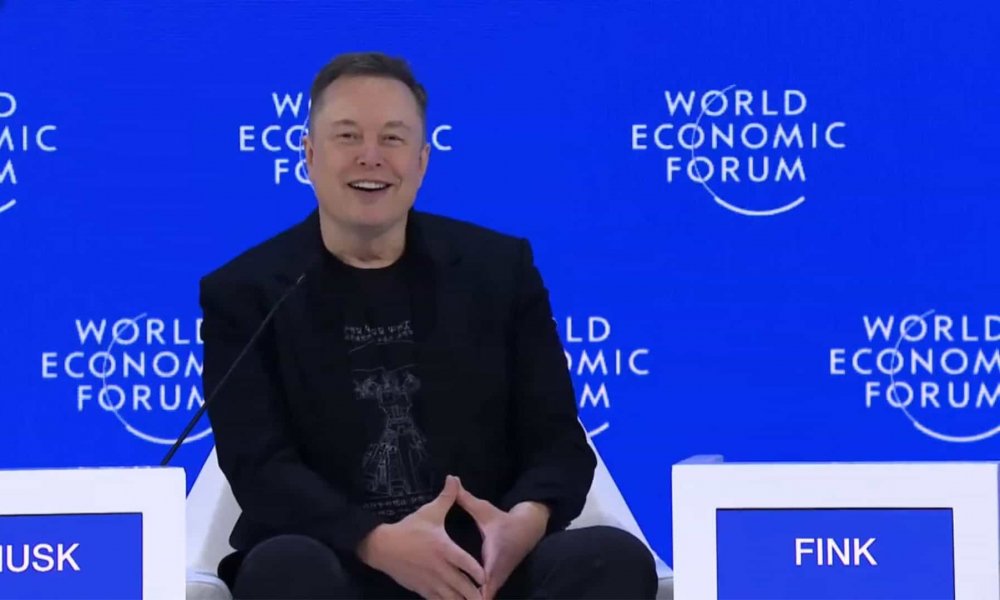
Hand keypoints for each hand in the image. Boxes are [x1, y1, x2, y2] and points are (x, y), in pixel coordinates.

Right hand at [356, 476, 485, 599]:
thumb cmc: (409, 529)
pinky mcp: (421, 589)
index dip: (477, 572)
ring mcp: (429, 581)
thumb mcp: (429, 511)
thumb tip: (454, 478)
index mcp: (443, 549)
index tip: (487, 577)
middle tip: (485, 598)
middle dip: (474, 594)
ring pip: (450, 597)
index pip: (465, 563)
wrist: (382, 547)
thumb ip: (446, 497)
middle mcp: (438, 568)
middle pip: (460, 585)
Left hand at [456, 484, 548, 599]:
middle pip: (482, 596)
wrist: (529, 528)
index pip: (484, 582)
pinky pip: (485, 595)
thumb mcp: (485, 510)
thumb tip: (451, 482)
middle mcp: (497, 573)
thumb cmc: (504, 520)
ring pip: (484, 597)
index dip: (474, 592)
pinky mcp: (497, 581)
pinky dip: (475, 598)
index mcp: (494, 558)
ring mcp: (498, 579)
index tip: (460, 597)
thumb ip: (465, 500)